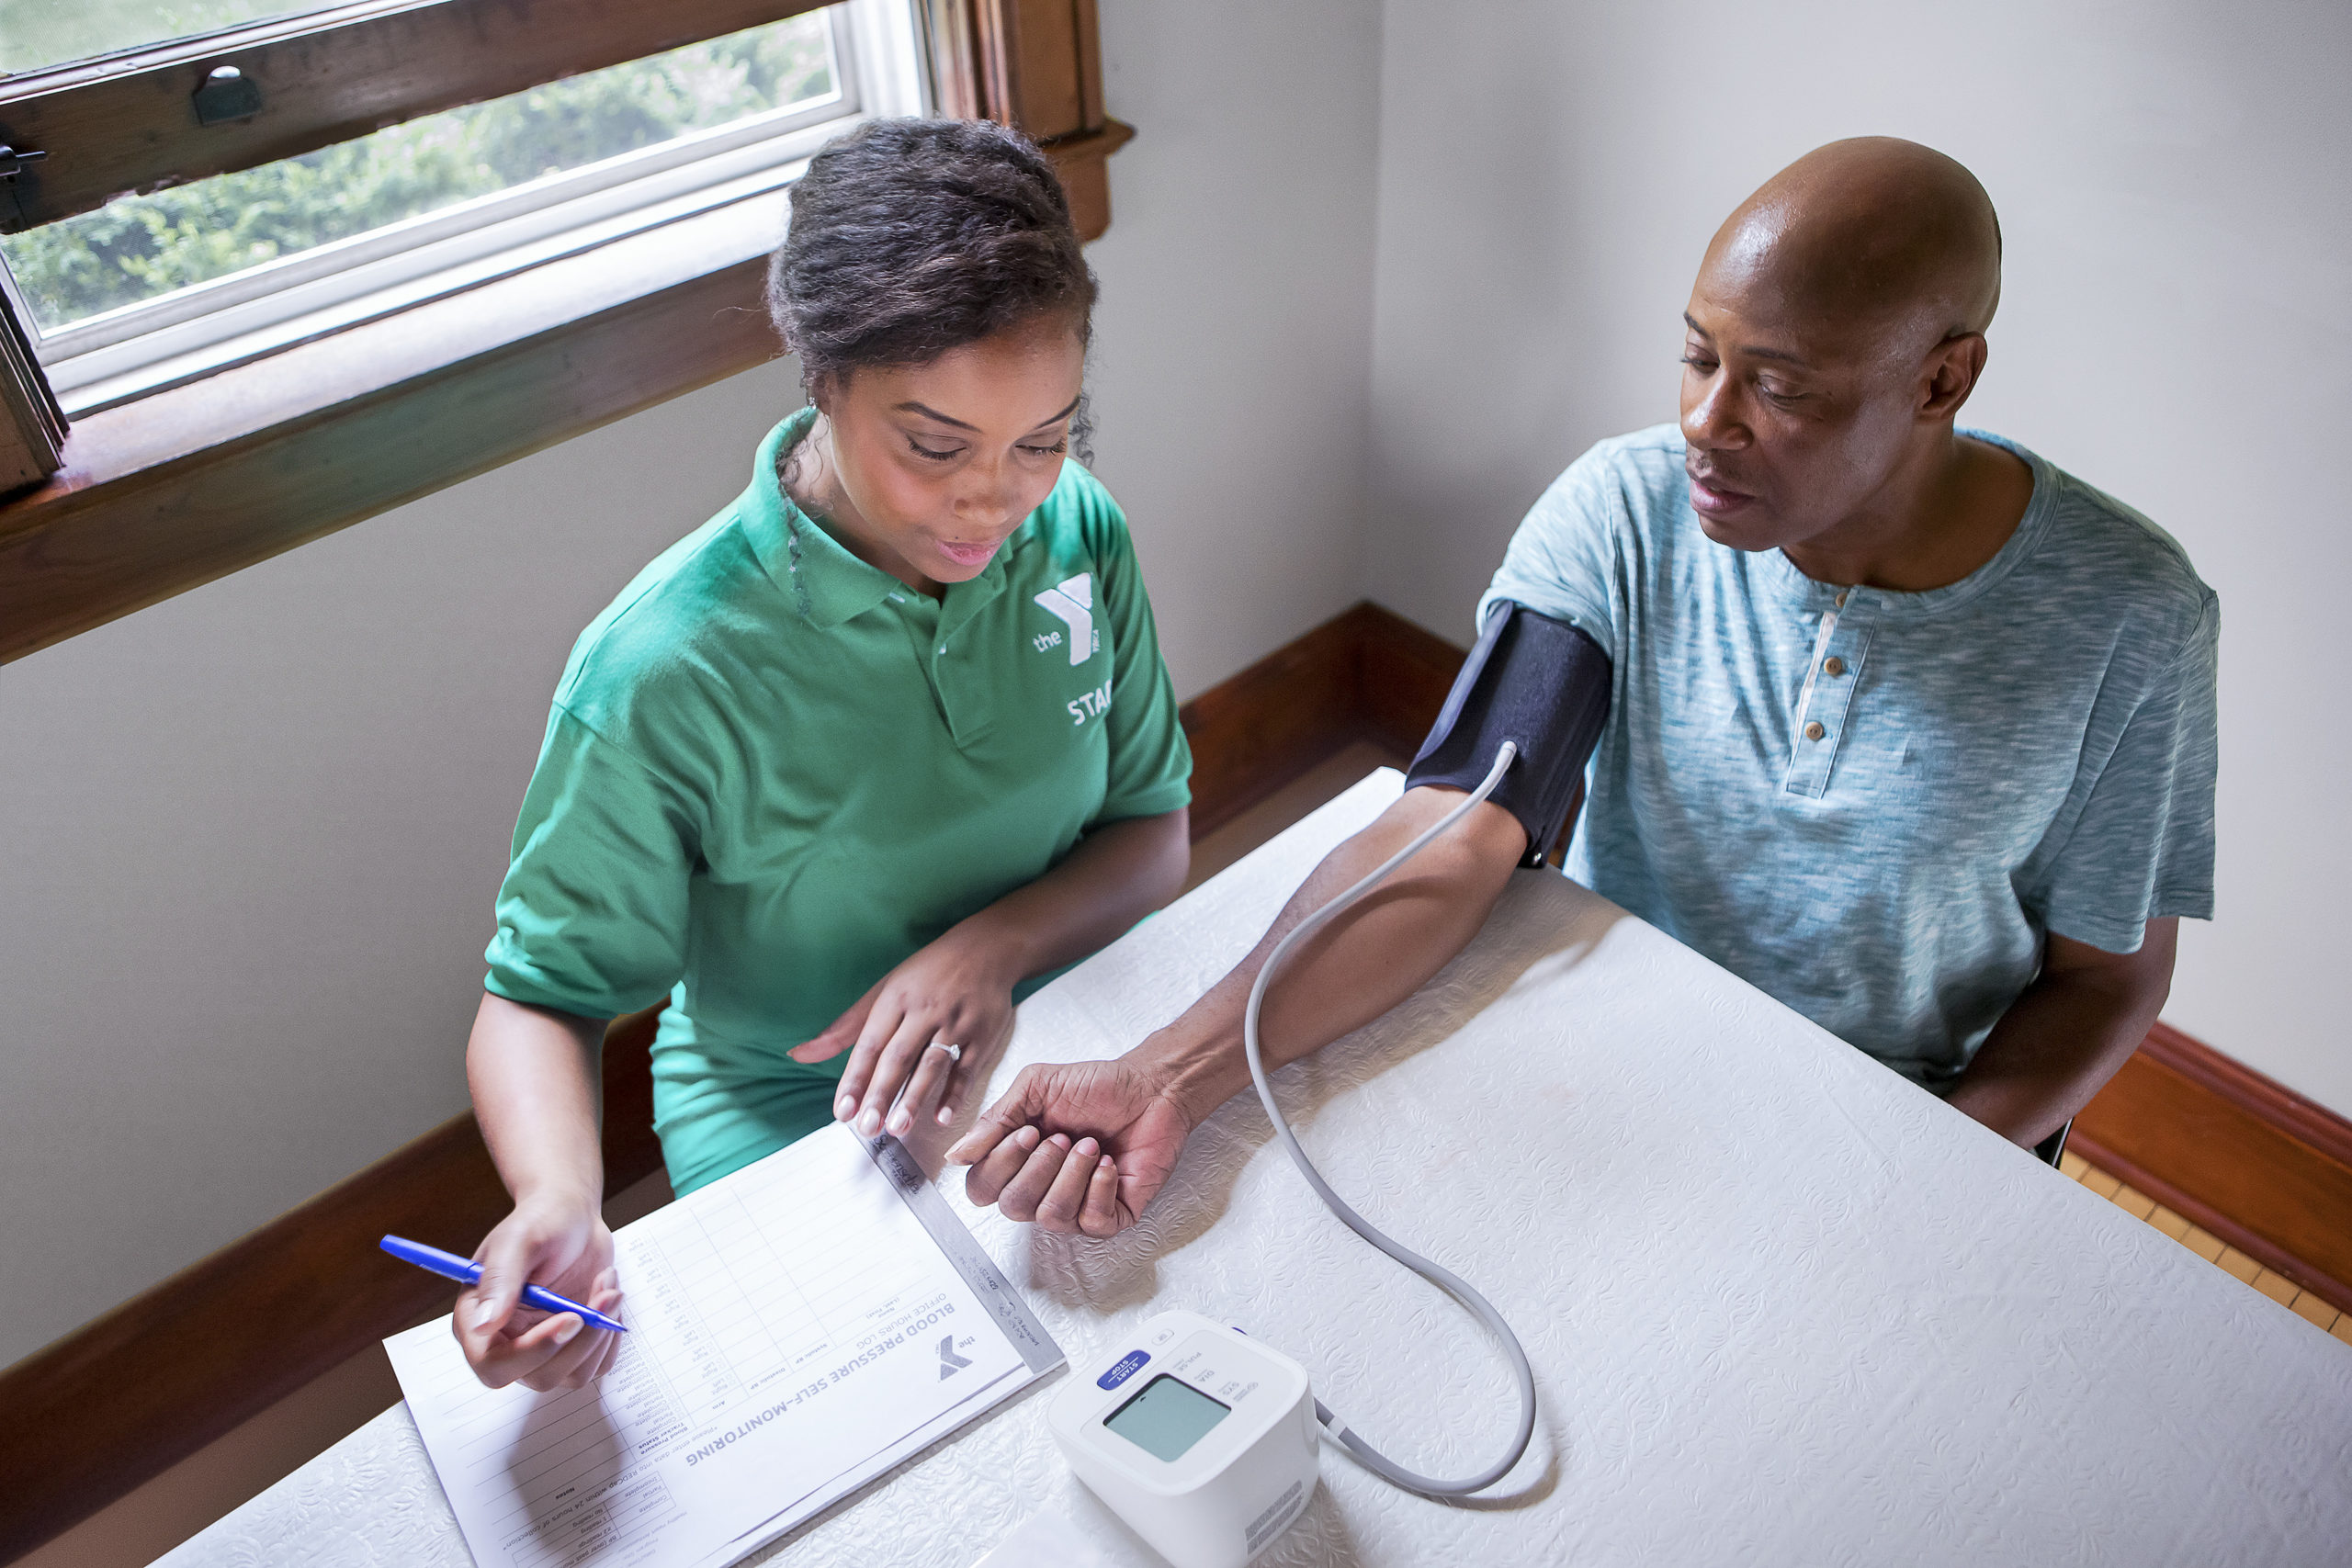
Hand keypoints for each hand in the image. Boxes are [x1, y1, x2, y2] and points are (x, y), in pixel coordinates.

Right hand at [454, 1189, 622, 1391]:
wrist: (572, 1216)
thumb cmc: (540, 1221)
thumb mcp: (519, 1241)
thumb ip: (500, 1280)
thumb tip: (483, 1324)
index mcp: (479, 1322)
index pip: (493, 1366)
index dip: (532, 1352)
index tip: (571, 1317)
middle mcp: (508, 1344)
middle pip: (540, 1377)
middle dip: (581, 1340)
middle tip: (604, 1294)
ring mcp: (543, 1349)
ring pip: (575, 1375)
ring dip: (601, 1332)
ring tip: (606, 1284)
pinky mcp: (574, 1347)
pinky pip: (599, 1364)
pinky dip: (611, 1333)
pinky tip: (606, 1296)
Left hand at [790, 927, 1019, 1139]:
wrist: (986, 948)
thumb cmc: (928, 974)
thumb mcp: (883, 990)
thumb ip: (844, 1028)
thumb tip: (800, 1054)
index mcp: (896, 999)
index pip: (870, 1044)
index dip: (855, 1079)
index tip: (842, 1111)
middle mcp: (925, 1011)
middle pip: (899, 1057)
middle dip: (881, 1094)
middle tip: (868, 1127)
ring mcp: (956, 1023)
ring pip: (932, 1064)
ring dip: (915, 1098)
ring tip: (898, 1127)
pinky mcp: (982, 1034)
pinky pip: (966, 1068)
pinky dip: (955, 1093)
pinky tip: (941, 1116)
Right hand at [948, 1057, 1195, 1235]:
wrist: (1150, 1087)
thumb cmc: (1096, 1087)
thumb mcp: (1035, 1089)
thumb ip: (995, 1121)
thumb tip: (956, 1156)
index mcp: (1017, 1162)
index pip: (982, 1188)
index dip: (1000, 1164)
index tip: (1028, 1131)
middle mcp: (1041, 1189)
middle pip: (1012, 1207)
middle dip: (1039, 1168)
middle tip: (1064, 1136)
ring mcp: (1076, 1207)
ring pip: (1051, 1217)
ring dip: (1071, 1175)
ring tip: (1090, 1145)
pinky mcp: (1112, 1216)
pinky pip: (1092, 1223)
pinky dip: (1099, 1188)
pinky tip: (1109, 1163)